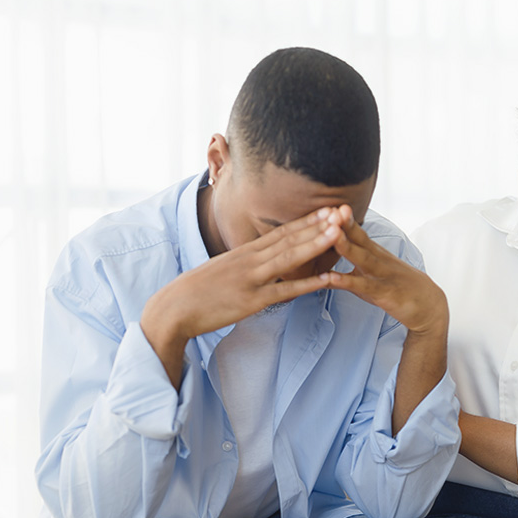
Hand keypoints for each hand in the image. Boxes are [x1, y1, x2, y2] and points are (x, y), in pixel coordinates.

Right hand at [141, 208, 340, 382]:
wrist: (174, 308)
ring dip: (316, 243)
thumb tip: (261, 261)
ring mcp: (252, 279)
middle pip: (290, 238)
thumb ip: (245, 264)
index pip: (281, 232)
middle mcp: (250, 260)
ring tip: (339, 232)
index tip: (327, 209)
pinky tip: (328, 279)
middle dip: (318, 224)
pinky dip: (307, 284)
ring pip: (289, 257)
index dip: (306, 220)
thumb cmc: (198, 291)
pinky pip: (284, 291)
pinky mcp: (252, 301)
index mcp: (245, 252)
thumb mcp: (223, 269)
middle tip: (343, 210)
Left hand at [322, 207, 448, 337]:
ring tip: (331, 235)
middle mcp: (379, 260)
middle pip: (361, 240)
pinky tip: (331, 278)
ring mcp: (383, 276)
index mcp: (375, 254)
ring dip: (347, 247)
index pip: (358, 234)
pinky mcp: (384, 293)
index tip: (329, 206)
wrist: (427, 306)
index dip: (345, 221)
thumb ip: (348, 274)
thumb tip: (325, 273)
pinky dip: (347, 281)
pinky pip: (364, 286)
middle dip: (346, 225)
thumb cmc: (394, 290)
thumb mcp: (370, 281)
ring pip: (364, 259)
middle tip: (332, 211)